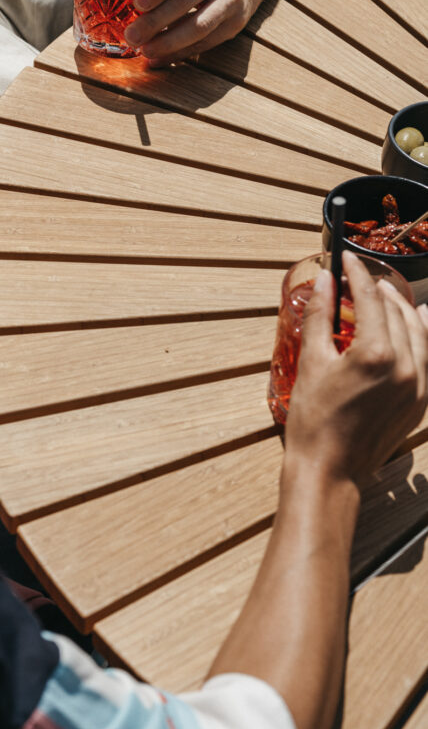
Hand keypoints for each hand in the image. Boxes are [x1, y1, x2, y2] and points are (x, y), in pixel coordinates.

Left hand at [122, 0, 261, 63]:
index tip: (138, 3)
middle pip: (187, 1)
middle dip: (156, 21)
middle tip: (131, 35)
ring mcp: (231, 1)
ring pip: (199, 26)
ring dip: (168, 42)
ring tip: (144, 50)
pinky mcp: (234, 25)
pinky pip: (204, 44)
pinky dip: (178, 54)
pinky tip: (157, 59)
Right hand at [285, 252, 427, 488]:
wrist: (330, 469)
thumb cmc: (314, 420)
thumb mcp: (311, 361)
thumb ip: (320, 316)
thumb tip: (324, 281)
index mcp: (376, 354)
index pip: (369, 300)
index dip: (356, 274)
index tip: (346, 259)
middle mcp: (405, 367)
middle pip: (396, 312)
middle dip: (378, 290)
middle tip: (360, 276)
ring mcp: (417, 385)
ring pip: (419, 332)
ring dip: (402, 309)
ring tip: (387, 294)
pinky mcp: (420, 401)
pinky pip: (426, 357)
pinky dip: (421, 336)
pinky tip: (417, 323)